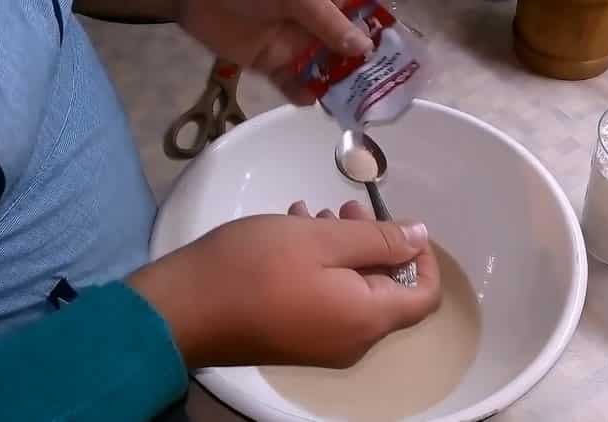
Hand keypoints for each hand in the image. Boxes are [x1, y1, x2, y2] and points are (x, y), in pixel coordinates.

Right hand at [129, 200, 439, 368]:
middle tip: (345, 207)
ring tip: (312, 213)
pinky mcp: (296, 339)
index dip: (424, 258)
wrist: (182, 310)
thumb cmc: (255, 267)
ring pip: (353, 290)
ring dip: (343, 248)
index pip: (425, 296)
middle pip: (387, 291)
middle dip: (374, 243)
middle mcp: (353, 341)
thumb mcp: (322, 239)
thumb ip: (379, 239)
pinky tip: (293, 232)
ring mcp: (323, 344)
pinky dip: (321, 266)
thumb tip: (422, 237)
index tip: (399, 224)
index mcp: (367, 319)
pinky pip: (327, 301)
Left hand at [176, 0, 372, 104]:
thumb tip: (362, 47)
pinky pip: (291, 84)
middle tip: (379, 90)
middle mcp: (314, 23)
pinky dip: (301, 93)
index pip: (361, 17)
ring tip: (350, 103)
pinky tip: (310, 99)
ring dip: (335, 85)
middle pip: (346, 49)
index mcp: (326, 0)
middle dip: (361, 69)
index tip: (398, 57)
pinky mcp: (270, 63)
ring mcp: (293, 44)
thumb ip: (328, 22)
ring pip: (322, 69)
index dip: (379, 35)